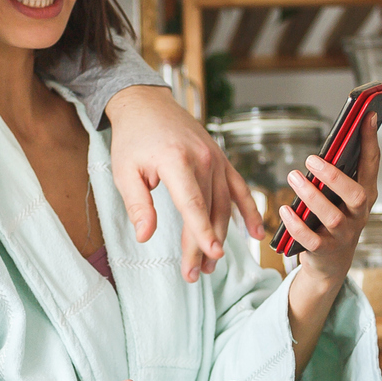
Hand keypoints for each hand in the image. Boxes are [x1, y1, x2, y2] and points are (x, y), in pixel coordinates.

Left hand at [104, 85, 263, 282]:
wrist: (148, 105)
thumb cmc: (133, 139)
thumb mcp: (125, 171)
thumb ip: (138, 204)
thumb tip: (145, 236)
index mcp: (176, 160)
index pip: (192, 203)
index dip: (201, 232)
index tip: (209, 255)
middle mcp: (202, 159)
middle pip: (209, 211)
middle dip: (204, 246)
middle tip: (195, 274)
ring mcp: (216, 160)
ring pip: (224, 206)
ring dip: (221, 237)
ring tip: (212, 265)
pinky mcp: (221, 161)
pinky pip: (239, 189)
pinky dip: (249, 212)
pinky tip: (256, 234)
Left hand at [280, 117, 378, 376]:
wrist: (330, 264)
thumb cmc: (333, 220)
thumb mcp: (340, 197)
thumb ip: (338, 174)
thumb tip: (330, 143)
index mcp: (365, 195)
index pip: (372, 164)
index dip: (371, 141)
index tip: (368, 116)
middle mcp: (358, 215)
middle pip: (356, 195)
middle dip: (334, 176)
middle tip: (311, 159)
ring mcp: (343, 235)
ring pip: (332, 216)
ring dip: (310, 196)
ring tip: (292, 177)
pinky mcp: (324, 251)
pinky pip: (309, 238)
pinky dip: (295, 223)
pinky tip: (283, 209)